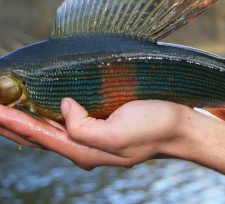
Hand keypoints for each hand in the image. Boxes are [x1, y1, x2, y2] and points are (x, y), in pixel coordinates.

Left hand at [0, 98, 192, 169]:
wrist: (177, 127)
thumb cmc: (154, 127)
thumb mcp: (120, 134)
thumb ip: (85, 128)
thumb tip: (63, 106)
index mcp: (85, 149)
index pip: (38, 135)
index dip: (12, 122)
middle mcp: (83, 145)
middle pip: (37, 135)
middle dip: (11, 123)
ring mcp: (91, 135)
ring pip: (48, 128)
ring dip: (24, 120)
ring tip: (6, 110)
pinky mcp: (99, 123)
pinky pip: (63, 121)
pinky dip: (45, 115)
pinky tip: (39, 110)